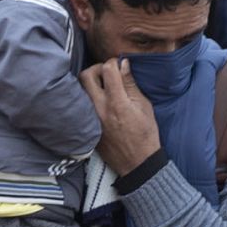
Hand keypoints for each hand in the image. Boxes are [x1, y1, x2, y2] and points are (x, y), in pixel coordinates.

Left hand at [79, 58, 159, 175]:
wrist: (137, 162)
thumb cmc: (145, 134)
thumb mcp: (144, 106)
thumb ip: (131, 84)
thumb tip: (123, 64)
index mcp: (116, 102)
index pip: (107, 69)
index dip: (114, 63)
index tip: (120, 66)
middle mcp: (99, 108)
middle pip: (86, 75)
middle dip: (97, 69)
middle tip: (108, 74)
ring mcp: (90, 118)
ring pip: (80, 89)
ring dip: (91, 83)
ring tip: (104, 87)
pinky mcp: (87, 126)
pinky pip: (82, 104)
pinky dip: (90, 98)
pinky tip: (101, 102)